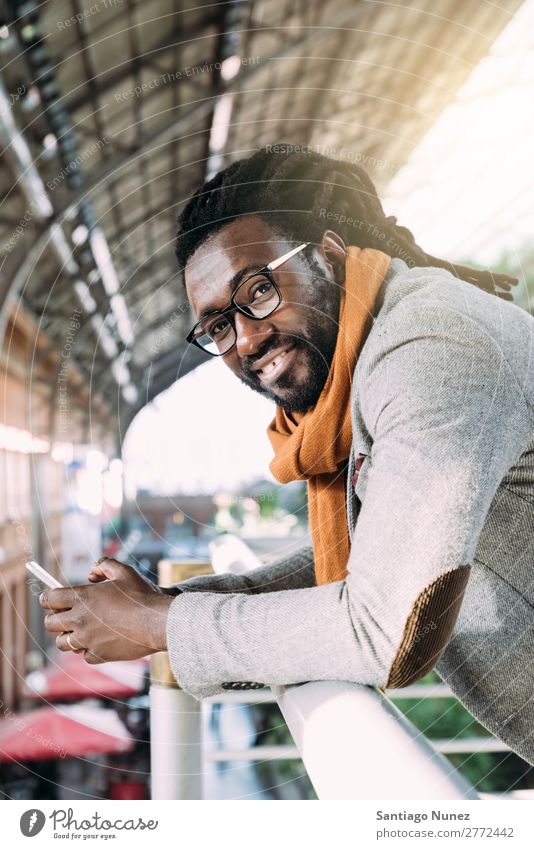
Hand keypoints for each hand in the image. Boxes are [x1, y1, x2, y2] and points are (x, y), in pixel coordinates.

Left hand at [39, 557, 173, 663]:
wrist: (158, 622)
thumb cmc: (142, 595)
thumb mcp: (125, 571)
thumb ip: (104, 565)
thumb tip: (91, 572)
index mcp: (83, 597)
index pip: (49, 599)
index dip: (48, 598)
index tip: (53, 599)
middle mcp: (80, 619)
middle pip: (50, 623)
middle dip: (56, 618)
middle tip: (68, 615)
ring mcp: (87, 640)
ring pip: (62, 643)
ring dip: (69, 636)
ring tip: (83, 630)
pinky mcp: (98, 655)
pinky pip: (84, 655)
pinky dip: (90, 650)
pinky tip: (101, 641)